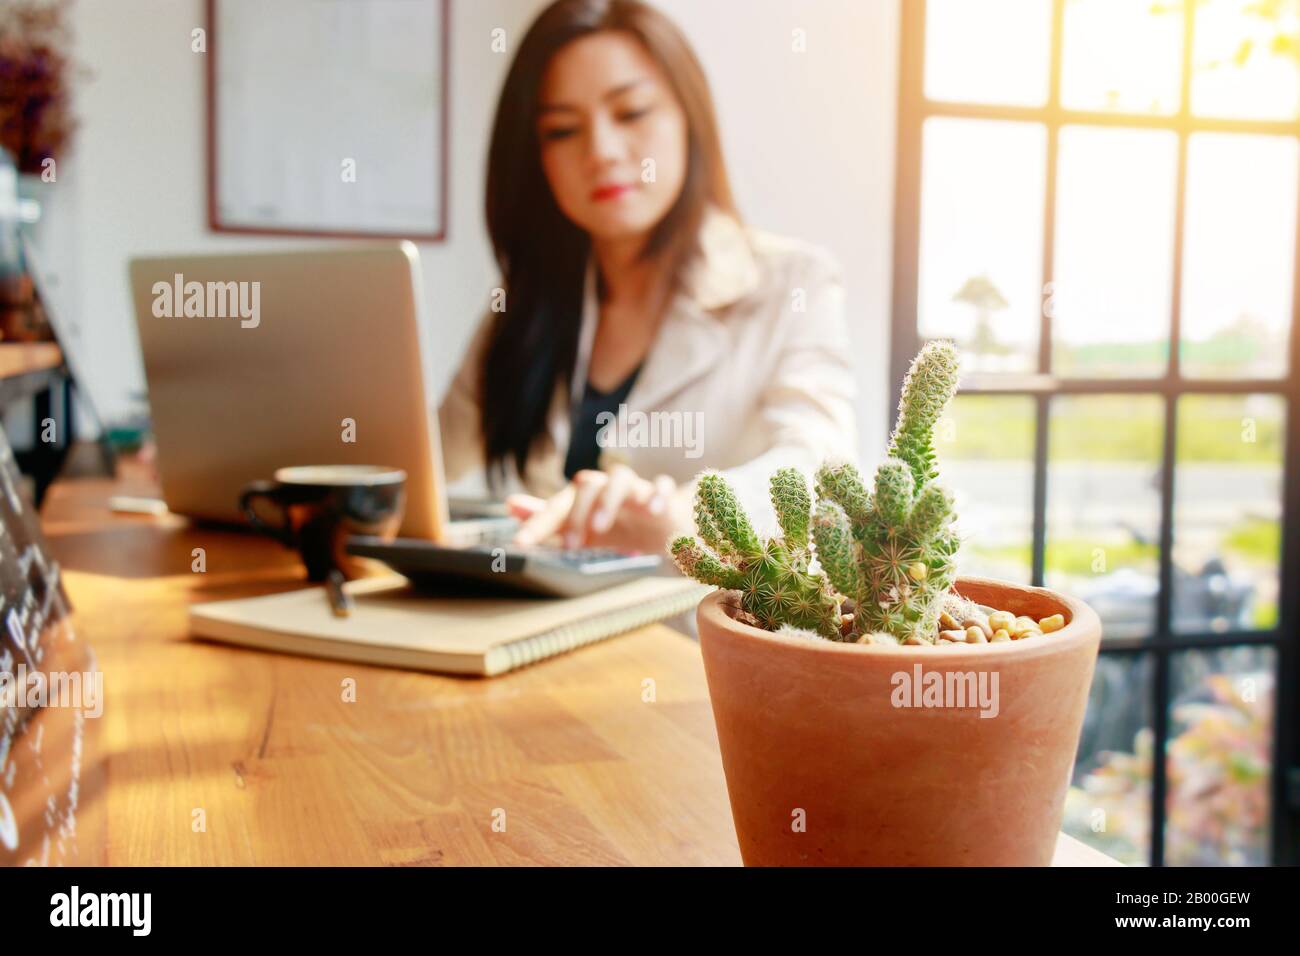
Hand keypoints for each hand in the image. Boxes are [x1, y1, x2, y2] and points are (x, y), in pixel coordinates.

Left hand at [507, 465, 677, 553]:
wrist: (664, 524)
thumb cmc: (618, 522)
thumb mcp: (580, 524)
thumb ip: (547, 517)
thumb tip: (511, 505)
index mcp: (585, 497)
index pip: (557, 505)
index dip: (537, 523)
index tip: (521, 543)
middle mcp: (607, 488)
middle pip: (587, 486)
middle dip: (576, 514)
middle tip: (569, 545)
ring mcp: (636, 490)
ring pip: (621, 479)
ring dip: (608, 500)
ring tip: (600, 526)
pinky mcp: (663, 497)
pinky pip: (662, 486)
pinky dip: (658, 495)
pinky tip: (653, 510)